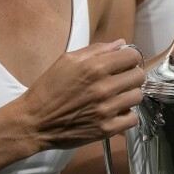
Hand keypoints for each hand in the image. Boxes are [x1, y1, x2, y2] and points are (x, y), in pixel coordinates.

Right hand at [18, 41, 144, 149]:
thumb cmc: (48, 89)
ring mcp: (106, 110)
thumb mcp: (66, 60)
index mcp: (94, 68)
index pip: (132, 57)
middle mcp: (104, 88)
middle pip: (139, 76)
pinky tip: (115, 111)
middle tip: (120, 79)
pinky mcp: (106, 129)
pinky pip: (132, 119)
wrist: (34, 121)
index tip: (123, 62)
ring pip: (137, 96)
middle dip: (131, 74)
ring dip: (129, 94)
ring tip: (116, 96)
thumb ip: (96, 50)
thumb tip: (120, 44)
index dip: (129, 58)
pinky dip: (127, 114)